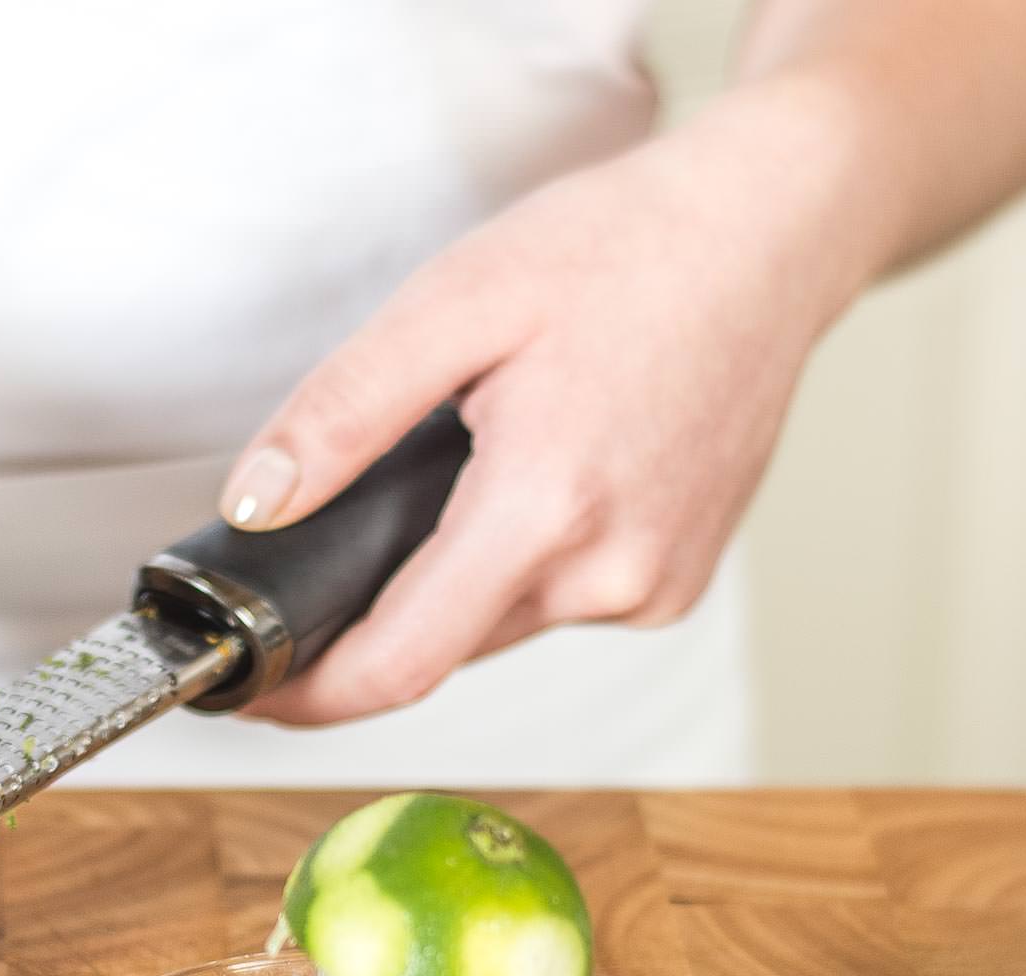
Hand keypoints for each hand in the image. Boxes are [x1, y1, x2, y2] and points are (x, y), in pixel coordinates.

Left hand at [219, 85, 876, 724]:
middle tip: (327, 540)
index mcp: (546, 508)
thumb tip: (255, 505)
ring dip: (446, 583)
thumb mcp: (451, 304)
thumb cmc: (622, 249)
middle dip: (370, 615)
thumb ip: (341, 413)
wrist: (772, 231)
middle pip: (439, 645)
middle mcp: (612, 573)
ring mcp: (654, 587)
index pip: (398, 665)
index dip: (310, 696)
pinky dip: (514, 564)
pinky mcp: (677, 583)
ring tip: (449, 476)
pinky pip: (555, 603)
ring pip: (495, 627)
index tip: (253, 693)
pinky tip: (528, 482)